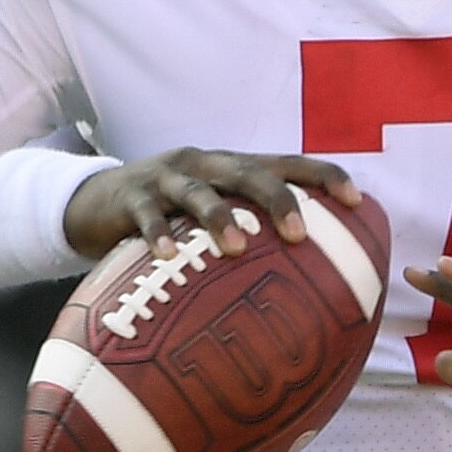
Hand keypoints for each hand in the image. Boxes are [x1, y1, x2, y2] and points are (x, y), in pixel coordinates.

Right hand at [62, 147, 359, 261]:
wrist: (95, 202)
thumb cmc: (172, 219)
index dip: (322, 175)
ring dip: (219, 218)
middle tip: (299, 234)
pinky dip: (157, 234)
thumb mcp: (211, 218)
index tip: (357, 199)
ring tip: (237, 248)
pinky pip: (146, 215)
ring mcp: (167, 178)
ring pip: (198, 192)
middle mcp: (205, 165)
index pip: (286, 162)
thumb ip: (252, 238)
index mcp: (233, 167)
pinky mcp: (130, 197)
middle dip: (277, 199)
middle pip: (248, 172)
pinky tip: (167, 258)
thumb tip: (308, 289)